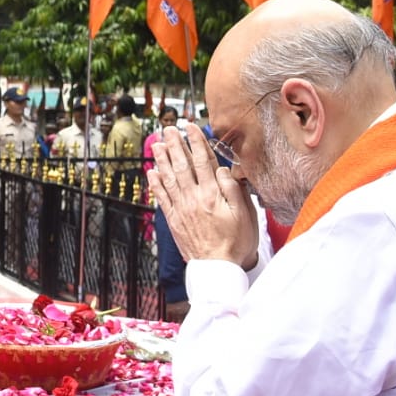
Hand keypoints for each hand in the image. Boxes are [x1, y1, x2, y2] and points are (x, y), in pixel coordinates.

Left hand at [149, 126, 257, 268]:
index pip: (202, 162)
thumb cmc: (235, 242)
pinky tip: (152, 172)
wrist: (217, 268)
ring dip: (162, 160)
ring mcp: (181, 209)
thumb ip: (233, 189)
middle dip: (175, 145)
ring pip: (169, 179)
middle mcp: (194, 199)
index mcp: (212, 195)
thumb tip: (224, 169)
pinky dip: (156, 184)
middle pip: (182, 166)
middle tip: (169, 129)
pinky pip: (162, 198)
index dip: (196, 142)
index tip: (190, 127)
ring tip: (157, 144)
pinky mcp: (174, 220)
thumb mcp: (244, 214)